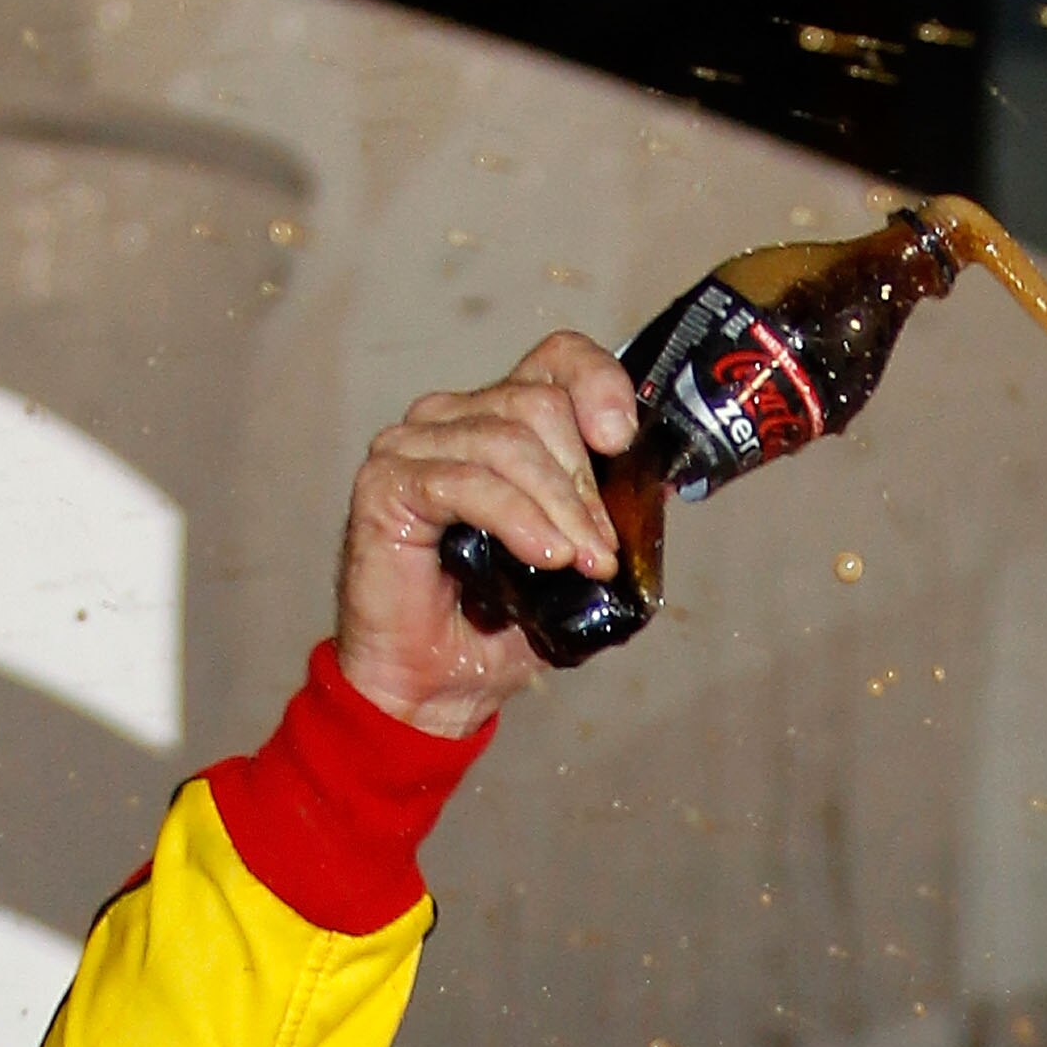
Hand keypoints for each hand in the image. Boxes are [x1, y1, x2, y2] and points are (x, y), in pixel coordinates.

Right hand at [335, 333, 638, 736]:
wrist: (433, 687)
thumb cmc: (494, 628)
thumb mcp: (571, 562)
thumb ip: (605, 515)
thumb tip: (659, 489)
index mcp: (499, 422)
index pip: (557, 360)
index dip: (599, 384)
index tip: (621, 441)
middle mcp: (453, 419)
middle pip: (538, 405)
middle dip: (584, 484)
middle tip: (602, 553)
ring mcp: (413, 445)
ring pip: (507, 442)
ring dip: (560, 509)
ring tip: (581, 565)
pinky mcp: (387, 482)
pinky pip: (466, 482)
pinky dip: (516, 518)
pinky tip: (543, 556)